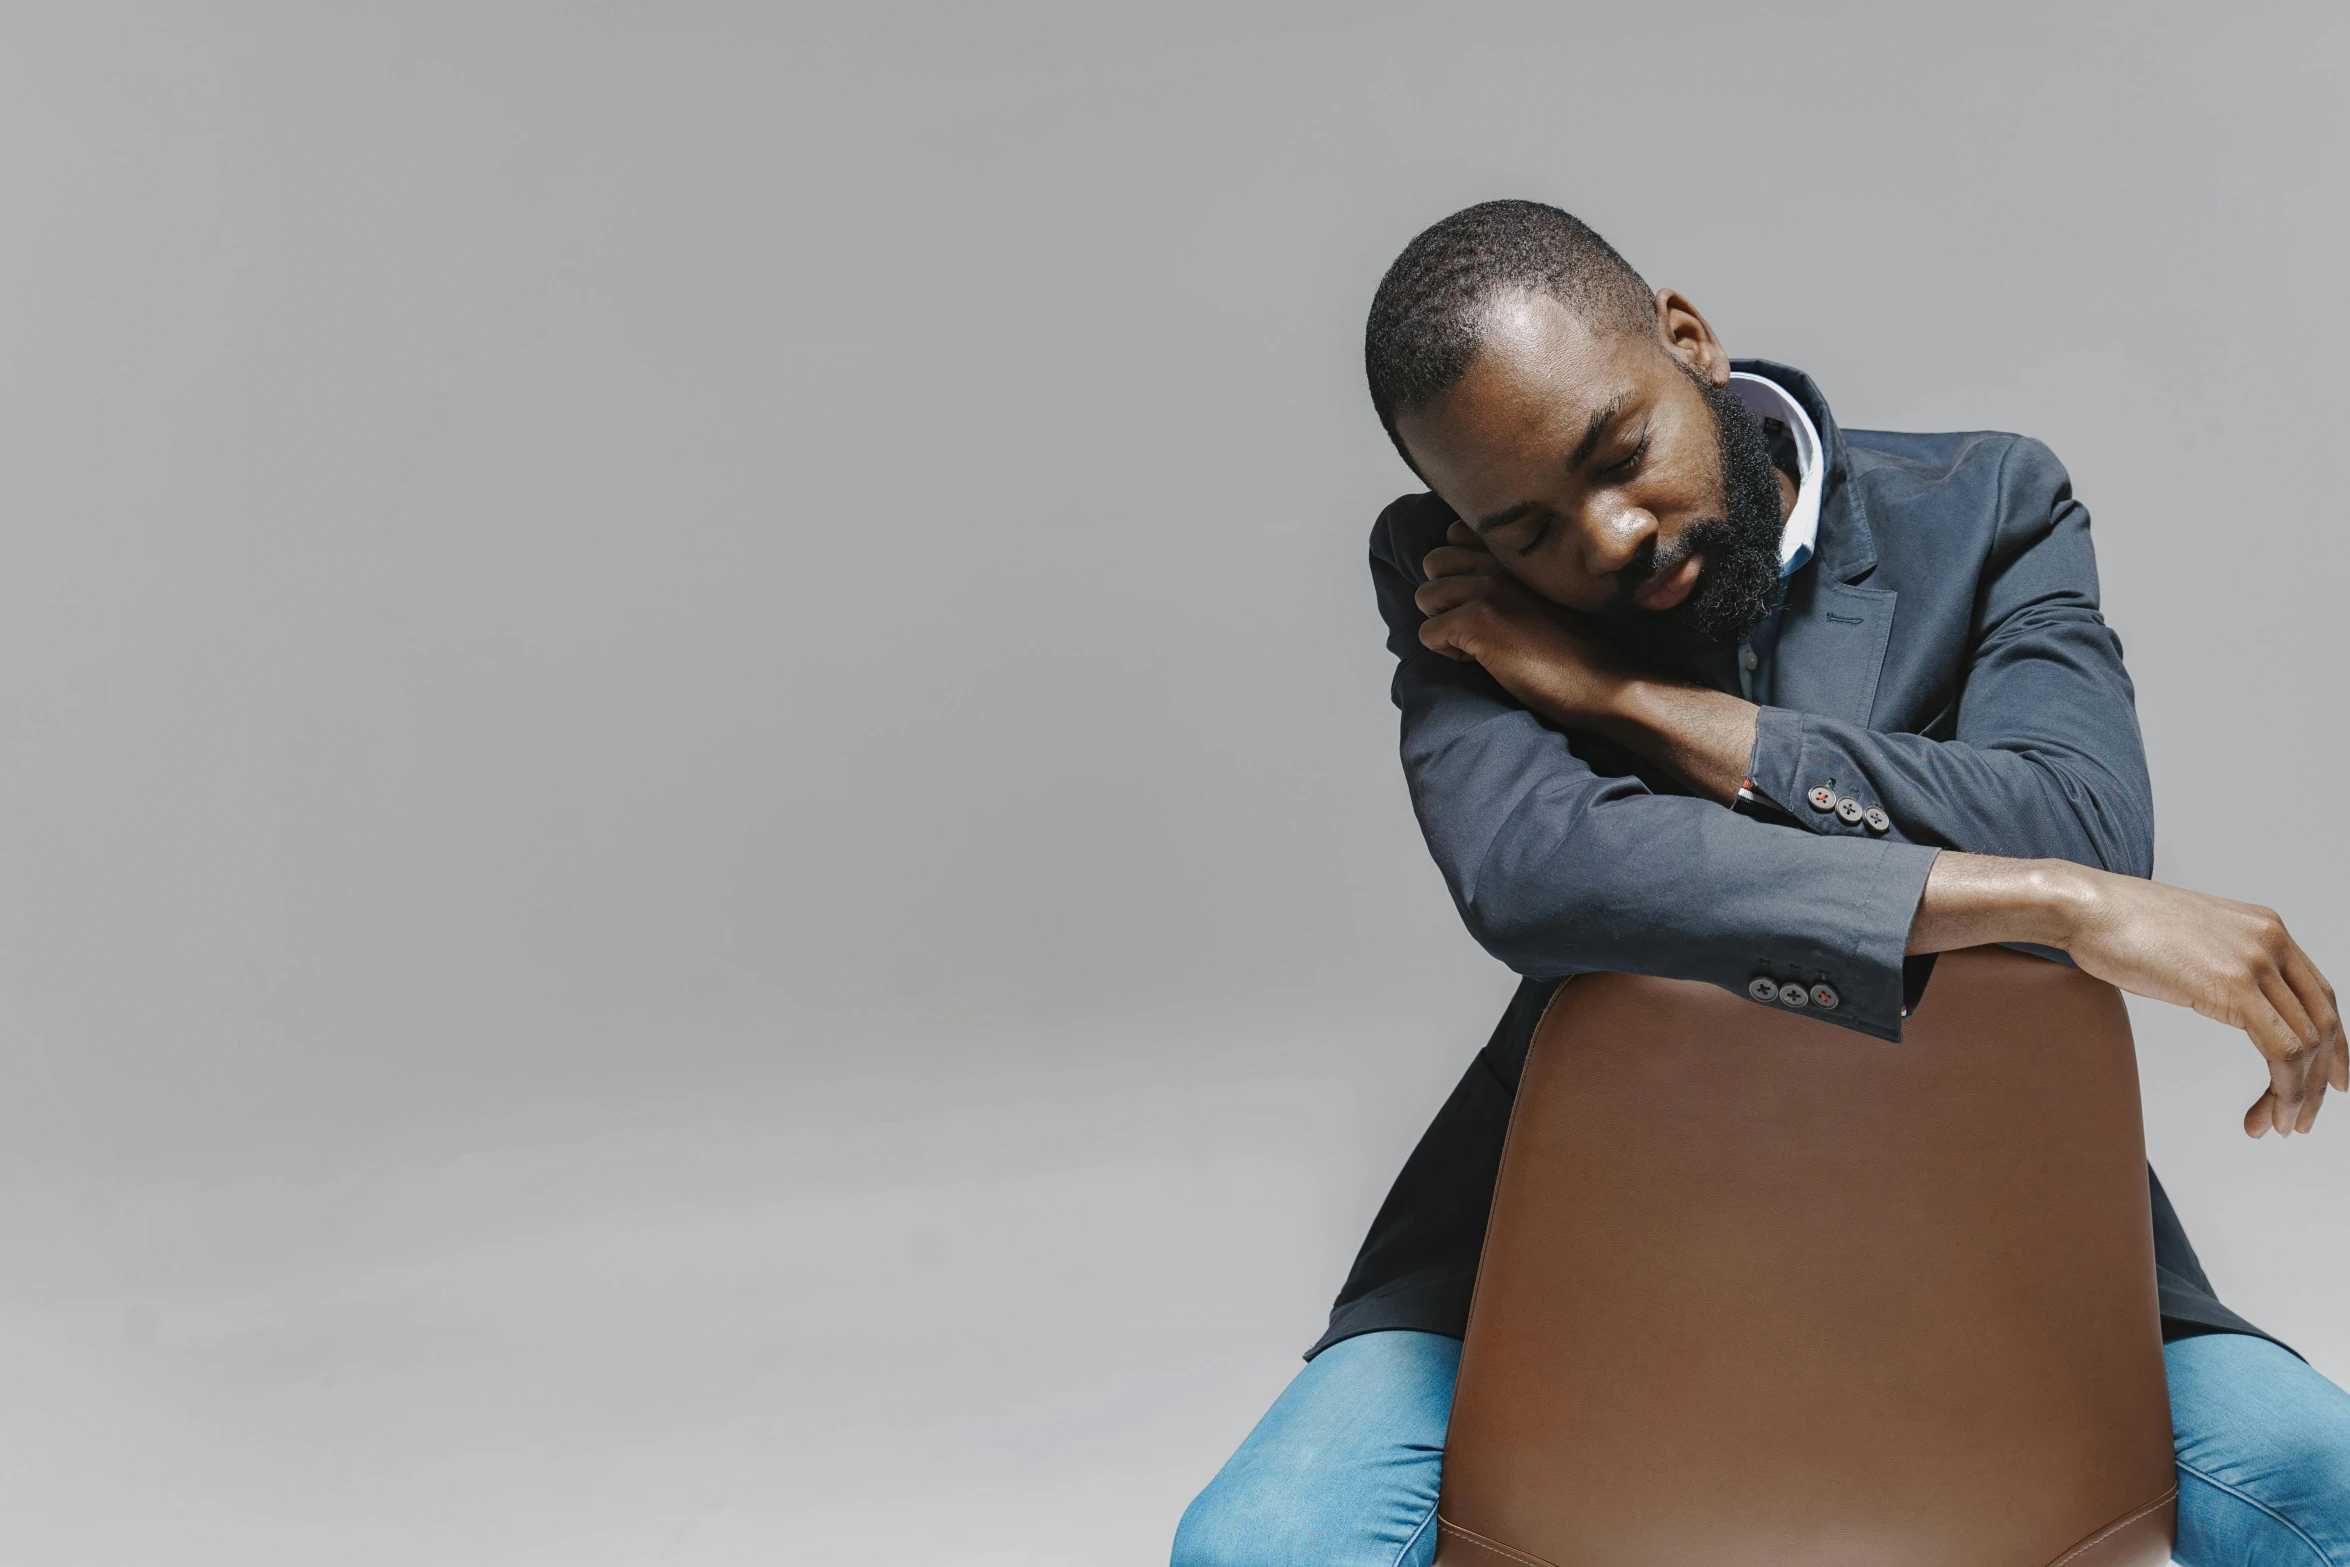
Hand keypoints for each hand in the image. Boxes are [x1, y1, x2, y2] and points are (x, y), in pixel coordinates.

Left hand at [1414, 521, 1627, 723]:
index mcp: (1515, 553)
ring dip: (1444, 624)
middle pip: (1434, 561)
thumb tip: (1458, 579)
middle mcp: (1499, 561)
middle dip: (1445, 596)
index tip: (1483, 597)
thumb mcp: (1541, 594)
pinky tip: (1482, 659)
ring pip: (1425, 595)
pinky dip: (1447, 652)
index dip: (1458, 569)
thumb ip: (1507, 576)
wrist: (1601, 681)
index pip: (1456, 533)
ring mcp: (1487, 588)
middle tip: (1477, 624)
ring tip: (1479, 642)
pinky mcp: (1477, 621)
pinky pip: (1428, 633)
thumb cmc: (1572, 646)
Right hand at [2056, 870, 2344, 1137]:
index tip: (2328, 1080)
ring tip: (2279, 1125)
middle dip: (2317, 1081)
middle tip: (2302, 1119)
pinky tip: (2269, 1112)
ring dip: (2297, 1095)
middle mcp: (2272, 940)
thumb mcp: (2188, 942)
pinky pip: (2282, 1050)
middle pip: (2322, 1022)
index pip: (2320, 994)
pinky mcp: (2236, 987)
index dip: (2333, 1045)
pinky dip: (2283, 1089)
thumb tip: (2217, 992)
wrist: (2086, 907)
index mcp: (2266, 927)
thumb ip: (2217, 963)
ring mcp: (2257, 961)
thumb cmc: (2117, 924)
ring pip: (2306, 1043)